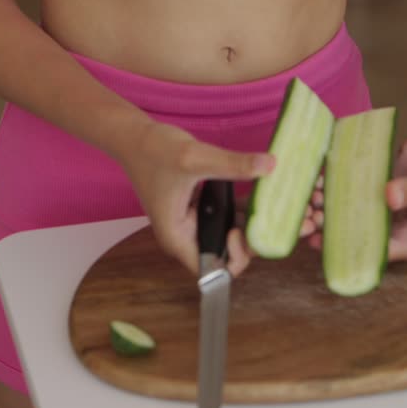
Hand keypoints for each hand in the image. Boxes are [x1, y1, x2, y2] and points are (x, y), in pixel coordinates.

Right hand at [120, 121, 274, 277]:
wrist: (135, 137)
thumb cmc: (153, 151)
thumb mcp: (195, 157)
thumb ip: (232, 164)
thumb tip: (269, 165)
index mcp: (178, 237)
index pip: (213, 270)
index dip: (234, 257)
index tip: (240, 228)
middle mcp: (185, 236)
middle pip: (226, 254)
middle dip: (250, 240)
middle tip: (268, 215)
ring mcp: (192, 223)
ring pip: (228, 236)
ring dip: (250, 225)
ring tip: (271, 206)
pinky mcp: (198, 209)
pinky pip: (226, 218)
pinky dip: (243, 211)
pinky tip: (259, 194)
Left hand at [308, 136, 406, 261]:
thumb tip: (390, 197)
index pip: (379, 253)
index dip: (352, 249)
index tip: (327, 242)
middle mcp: (394, 230)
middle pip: (358, 238)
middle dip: (333, 231)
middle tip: (311, 220)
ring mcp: (381, 212)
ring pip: (349, 218)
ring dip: (328, 210)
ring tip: (312, 199)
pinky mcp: (371, 193)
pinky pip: (349, 195)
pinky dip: (334, 190)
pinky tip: (318, 183)